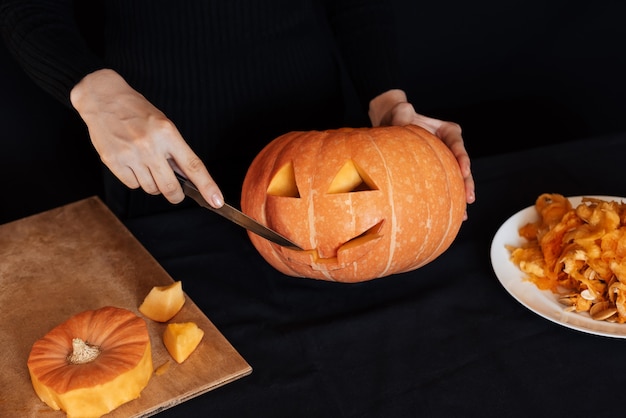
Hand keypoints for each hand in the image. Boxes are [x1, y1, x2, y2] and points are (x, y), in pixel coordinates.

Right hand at [70, 69, 223, 207]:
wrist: (102, 98)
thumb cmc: (136, 111)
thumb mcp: (163, 124)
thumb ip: (175, 150)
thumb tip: (187, 178)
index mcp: (168, 133)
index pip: (193, 166)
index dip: (207, 187)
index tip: (216, 201)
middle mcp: (150, 145)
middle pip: (170, 187)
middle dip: (176, 195)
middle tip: (176, 193)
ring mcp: (130, 155)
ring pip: (151, 189)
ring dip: (154, 185)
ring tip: (148, 166)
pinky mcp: (113, 162)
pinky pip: (133, 185)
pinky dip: (136, 180)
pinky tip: (132, 164)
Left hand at [369, 89, 475, 214]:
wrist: (392, 127)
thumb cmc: (398, 118)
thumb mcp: (401, 113)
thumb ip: (403, 116)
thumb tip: (401, 124)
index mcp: (447, 131)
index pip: (457, 142)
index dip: (462, 157)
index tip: (464, 170)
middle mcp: (450, 147)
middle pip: (462, 165)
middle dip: (466, 182)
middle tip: (468, 197)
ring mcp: (446, 162)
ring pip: (456, 180)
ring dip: (460, 197)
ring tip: (463, 214)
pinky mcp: (438, 173)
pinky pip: (445, 186)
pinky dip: (447, 200)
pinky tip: (450, 216)